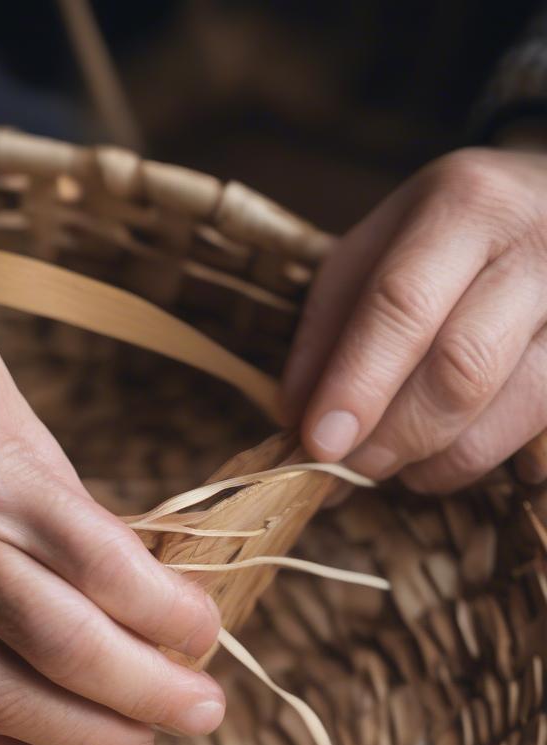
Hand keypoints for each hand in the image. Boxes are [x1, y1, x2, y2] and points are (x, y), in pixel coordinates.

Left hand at [281, 147, 546, 490]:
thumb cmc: (445, 236)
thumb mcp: (370, 255)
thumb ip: (327, 332)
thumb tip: (295, 419)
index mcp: (465, 205)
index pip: (402, 304)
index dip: (357, 383)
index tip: (320, 441)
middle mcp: (539, 243)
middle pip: (463, 364)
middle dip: (395, 434)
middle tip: (349, 466)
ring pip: (515, 405)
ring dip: (438, 457)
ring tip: (391, 465)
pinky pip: (542, 425)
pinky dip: (478, 458)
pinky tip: (440, 457)